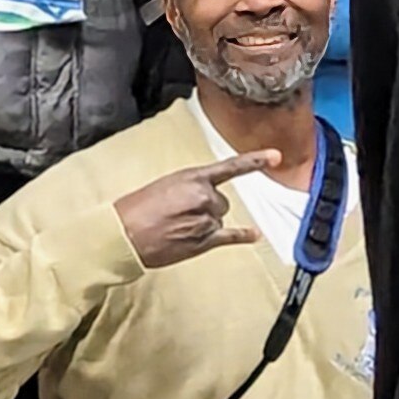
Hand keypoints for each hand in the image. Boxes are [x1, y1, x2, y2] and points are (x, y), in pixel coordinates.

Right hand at [112, 153, 276, 271]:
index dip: (256, 160)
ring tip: (178, 228)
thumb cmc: (136, 209)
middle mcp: (204, 197)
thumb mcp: (165, 184)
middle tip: (180, 215)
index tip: (276, 156)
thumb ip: (189, 187)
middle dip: (206, 208)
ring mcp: (206, 220)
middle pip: (222, 202)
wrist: (122, 235)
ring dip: (205, 224)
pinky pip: (230, 237)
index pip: (231, 167)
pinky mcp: (204, 241)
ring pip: (219, 220)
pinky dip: (243, 236)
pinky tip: (254, 235)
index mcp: (193, 177)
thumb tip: (201, 195)